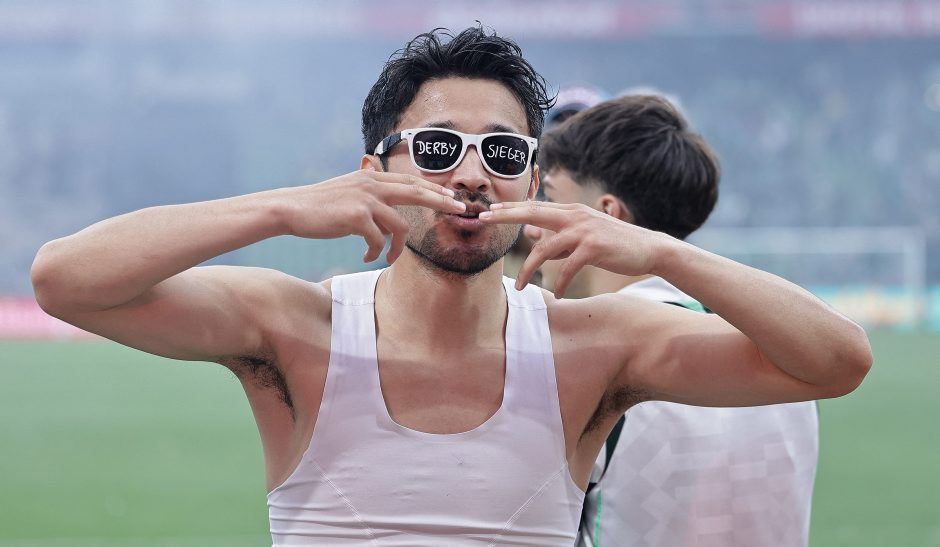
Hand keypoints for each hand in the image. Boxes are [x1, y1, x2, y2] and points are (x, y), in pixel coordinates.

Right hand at [280, 169, 465, 262]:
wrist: (290, 209)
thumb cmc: (318, 206)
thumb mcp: (347, 191)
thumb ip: (368, 195)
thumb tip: (386, 209)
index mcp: (370, 177)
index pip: (410, 181)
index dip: (433, 190)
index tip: (451, 197)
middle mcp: (371, 184)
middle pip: (417, 193)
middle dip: (442, 202)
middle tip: (461, 211)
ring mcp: (365, 199)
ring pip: (400, 225)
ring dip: (398, 247)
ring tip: (388, 258)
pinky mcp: (357, 217)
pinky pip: (378, 240)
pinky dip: (376, 252)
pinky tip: (368, 256)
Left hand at [479, 201, 662, 295]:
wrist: (648, 249)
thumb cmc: (613, 245)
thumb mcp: (583, 236)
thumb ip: (558, 235)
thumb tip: (533, 234)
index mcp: (571, 211)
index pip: (535, 206)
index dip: (511, 208)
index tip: (488, 211)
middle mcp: (575, 216)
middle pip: (534, 213)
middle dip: (507, 216)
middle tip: (483, 219)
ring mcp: (584, 230)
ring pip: (545, 247)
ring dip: (529, 269)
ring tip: (521, 287)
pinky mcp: (594, 248)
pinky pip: (567, 267)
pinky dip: (559, 282)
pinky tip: (556, 294)